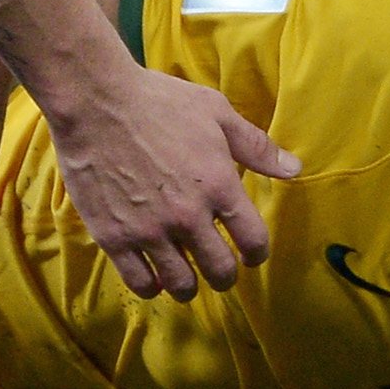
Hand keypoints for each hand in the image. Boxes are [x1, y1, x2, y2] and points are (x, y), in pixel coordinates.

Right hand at [49, 66, 300, 300]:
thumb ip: (257, 147)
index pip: (254, 241)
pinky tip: (154, 274)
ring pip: (181, 285)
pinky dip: (152, 286)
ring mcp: (150, 230)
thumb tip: (294, 170)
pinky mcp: (114, 237)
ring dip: (189, 286)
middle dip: (224, 275)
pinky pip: (141, 283)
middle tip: (217, 270)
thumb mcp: (216, 113)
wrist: (95, 102)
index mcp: (219, 186)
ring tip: (186, 277)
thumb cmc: (159, 102)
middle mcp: (188, 215)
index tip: (249, 254)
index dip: (256, 253)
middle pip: (219, 271)